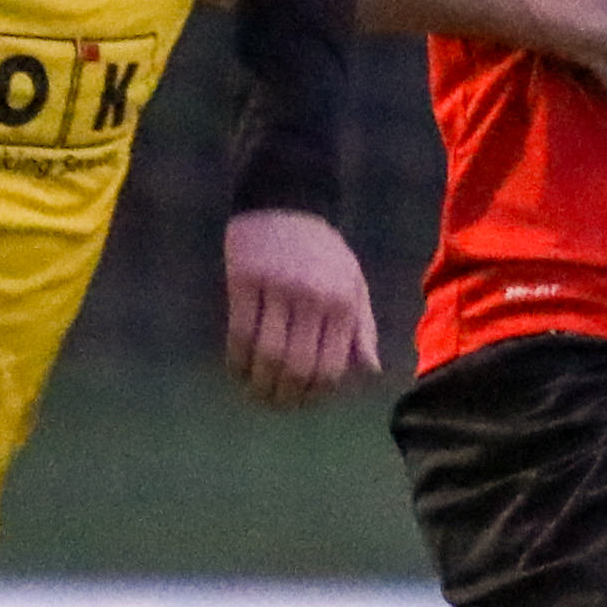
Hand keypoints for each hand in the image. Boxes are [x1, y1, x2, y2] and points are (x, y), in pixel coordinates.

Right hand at [223, 208, 380, 407]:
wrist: (286, 200)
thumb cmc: (323, 250)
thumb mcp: (353, 284)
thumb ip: (362, 329)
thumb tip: (369, 372)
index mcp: (343, 303)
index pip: (330, 366)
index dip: (315, 394)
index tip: (302, 403)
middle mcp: (312, 299)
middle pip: (296, 366)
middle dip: (284, 396)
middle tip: (274, 405)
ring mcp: (277, 289)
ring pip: (266, 354)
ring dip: (257, 384)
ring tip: (253, 394)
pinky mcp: (244, 281)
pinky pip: (239, 333)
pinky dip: (237, 361)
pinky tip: (236, 370)